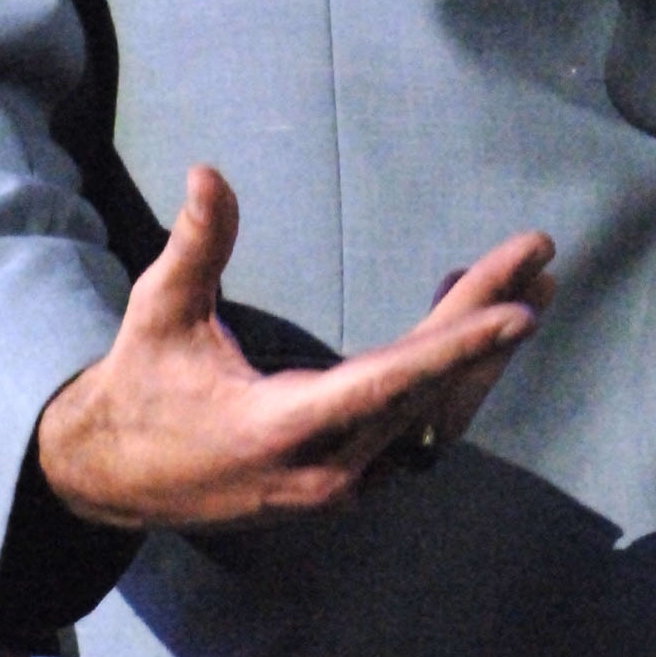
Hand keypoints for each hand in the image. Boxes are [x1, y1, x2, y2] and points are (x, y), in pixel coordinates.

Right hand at [36, 165, 553, 530]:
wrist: (115, 479)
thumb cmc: (139, 387)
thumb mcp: (160, 313)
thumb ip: (195, 245)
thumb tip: (208, 172)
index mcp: (281, 427)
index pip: (389, 380)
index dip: (458, 343)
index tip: (519, 309)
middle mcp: (325, 467)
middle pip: (428, 388)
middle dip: (487, 322)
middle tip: (540, 257)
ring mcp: (340, 484)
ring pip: (434, 417)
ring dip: (483, 352)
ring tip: (532, 283)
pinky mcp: (345, 483)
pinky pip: (419, 430)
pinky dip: (452, 378)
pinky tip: (471, 325)